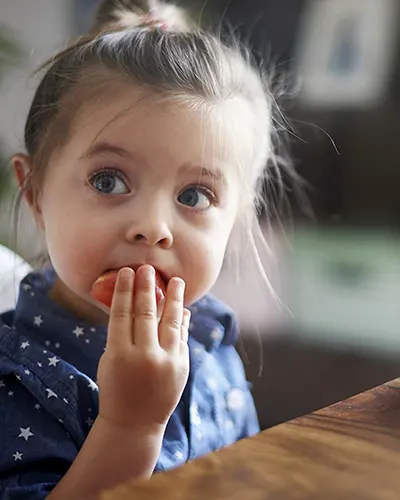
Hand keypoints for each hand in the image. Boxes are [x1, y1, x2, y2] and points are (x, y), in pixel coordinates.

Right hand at [97, 265, 189, 428]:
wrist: (134, 423)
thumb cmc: (116, 388)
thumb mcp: (110, 361)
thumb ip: (121, 335)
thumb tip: (135, 305)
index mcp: (119, 355)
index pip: (121, 314)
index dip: (124, 291)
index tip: (127, 272)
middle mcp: (144, 356)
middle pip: (146, 313)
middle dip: (147, 287)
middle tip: (147, 268)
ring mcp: (166, 362)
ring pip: (171, 322)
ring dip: (174, 298)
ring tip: (176, 280)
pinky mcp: (181, 367)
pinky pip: (182, 337)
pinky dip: (182, 322)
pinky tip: (183, 308)